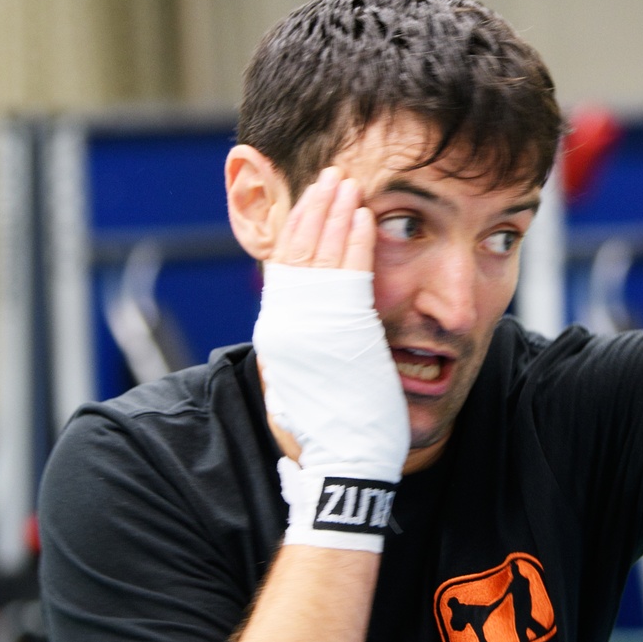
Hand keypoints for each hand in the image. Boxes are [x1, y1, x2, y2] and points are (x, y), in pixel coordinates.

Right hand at [251, 168, 408, 549]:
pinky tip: (365, 216)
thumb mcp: (306, 381)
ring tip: (347, 183)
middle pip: (297, 249)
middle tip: (330, 176)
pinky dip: (355, 241)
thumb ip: (307, 347)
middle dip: (313, 209)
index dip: (297, 229)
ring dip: (334, 214)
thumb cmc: (332, 432)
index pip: (283, 266)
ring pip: (320, 254)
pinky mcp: (343, 332)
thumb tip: (307, 329)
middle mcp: (287, 324)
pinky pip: (349, 274)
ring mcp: (312, 326)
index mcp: (277, 333)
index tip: (310, 202)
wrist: (344, 464)